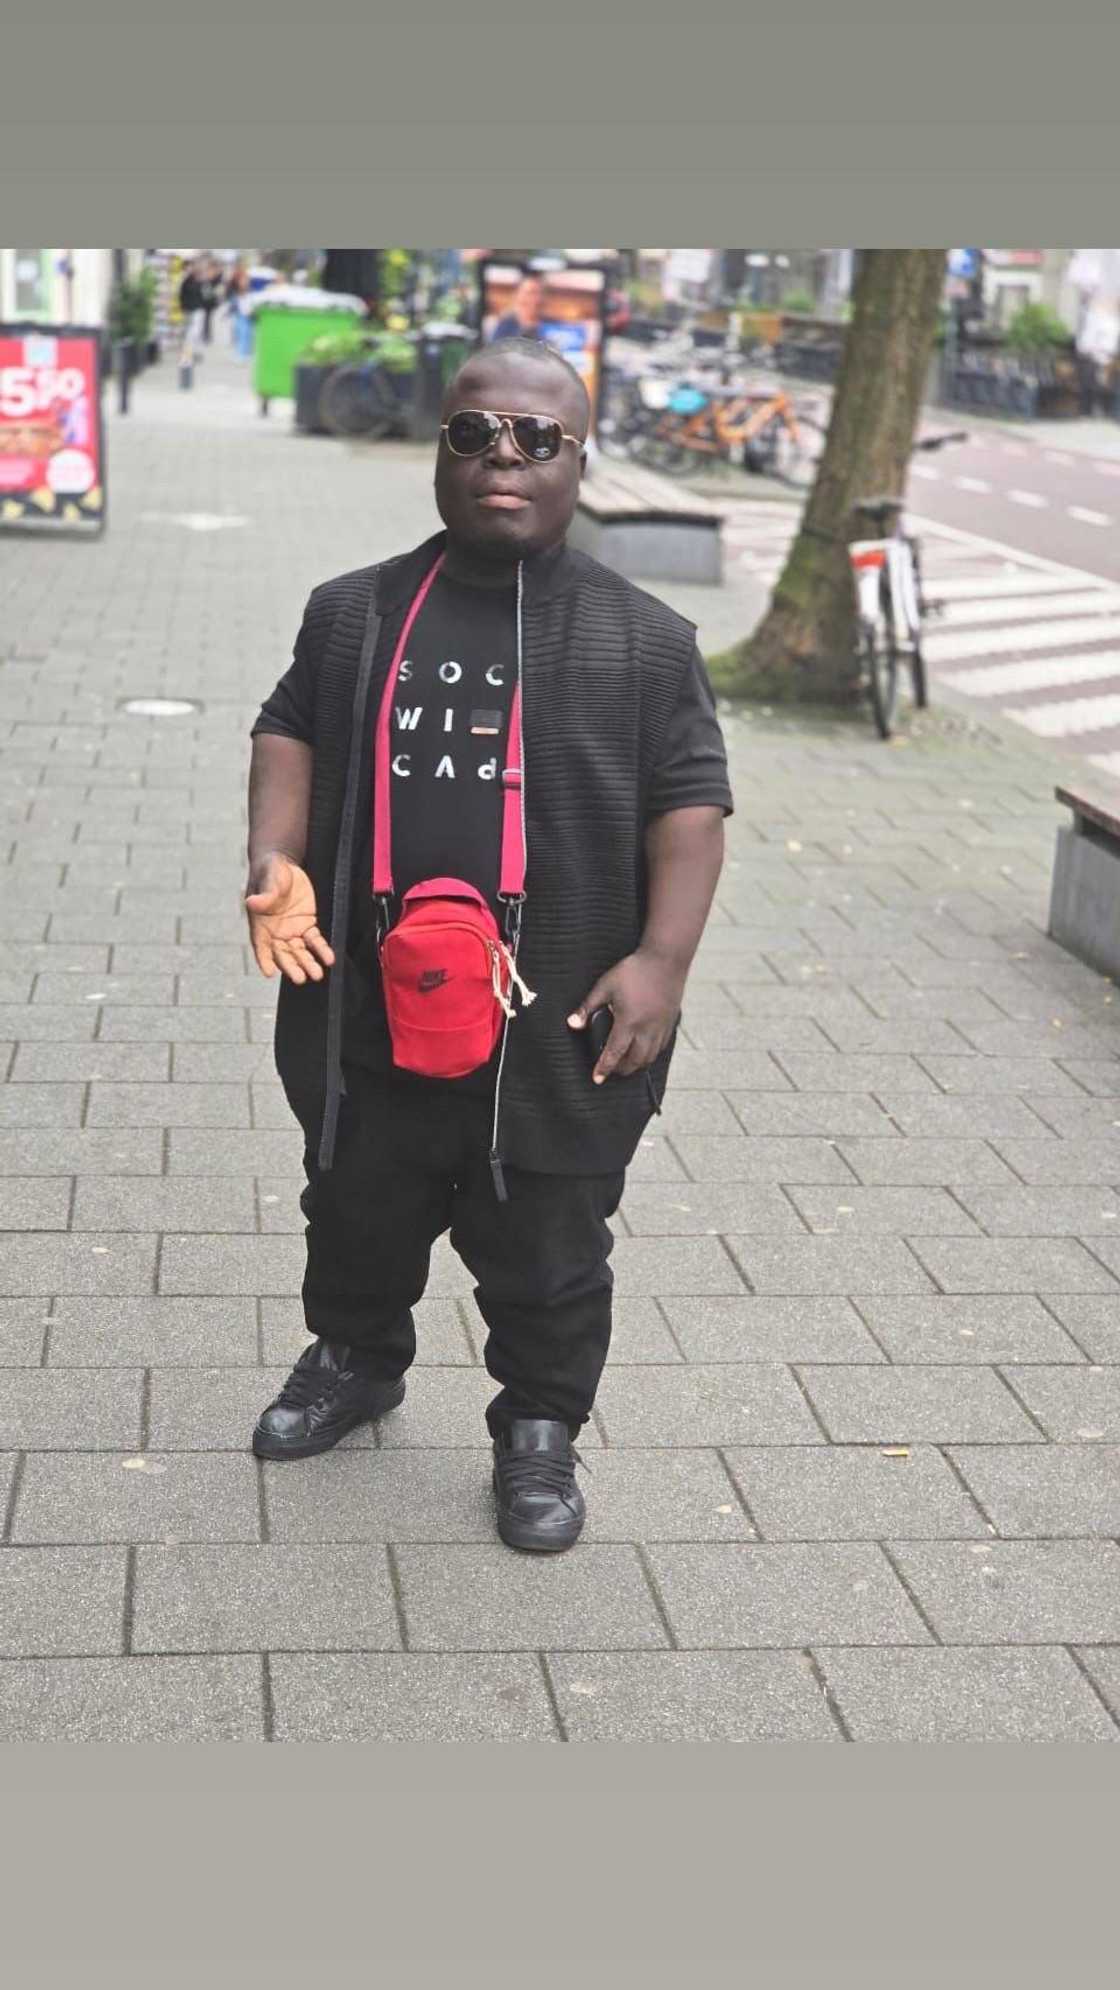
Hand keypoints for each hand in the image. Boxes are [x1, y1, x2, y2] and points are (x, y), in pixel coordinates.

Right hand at [244, 853, 334, 984]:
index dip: (263, 959)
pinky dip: (321, 950)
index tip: (268, 972)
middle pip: (282, 954)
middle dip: (291, 966)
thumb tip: (252, 902)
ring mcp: (292, 930)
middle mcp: (275, 932)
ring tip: (317, 974)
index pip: (261, 945)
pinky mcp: (307, 925)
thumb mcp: (268, 880)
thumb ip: (264, 894)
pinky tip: (329, 958)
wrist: (284, 865)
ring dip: (308, 963)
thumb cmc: (270, 872)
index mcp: (260, 923)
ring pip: (299, 951)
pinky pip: (315, 940)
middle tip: (300, 978)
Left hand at [567, 947, 684, 1083]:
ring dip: (637, 1064)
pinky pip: (661, 1046)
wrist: (666, 959)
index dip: (604, 1068)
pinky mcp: (670, 1022)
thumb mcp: (605, 985)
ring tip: (626, 1062)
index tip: (597, 1078)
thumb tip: (572, 1024)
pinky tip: (644, 1049)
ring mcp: (661, 1027)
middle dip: (621, 1070)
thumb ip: (587, 1007)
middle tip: (611, 1070)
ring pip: (650, 1057)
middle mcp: (647, 1029)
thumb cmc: (635, 970)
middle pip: (635, 1061)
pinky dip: (651, 1053)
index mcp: (629, 1022)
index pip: (614, 1053)